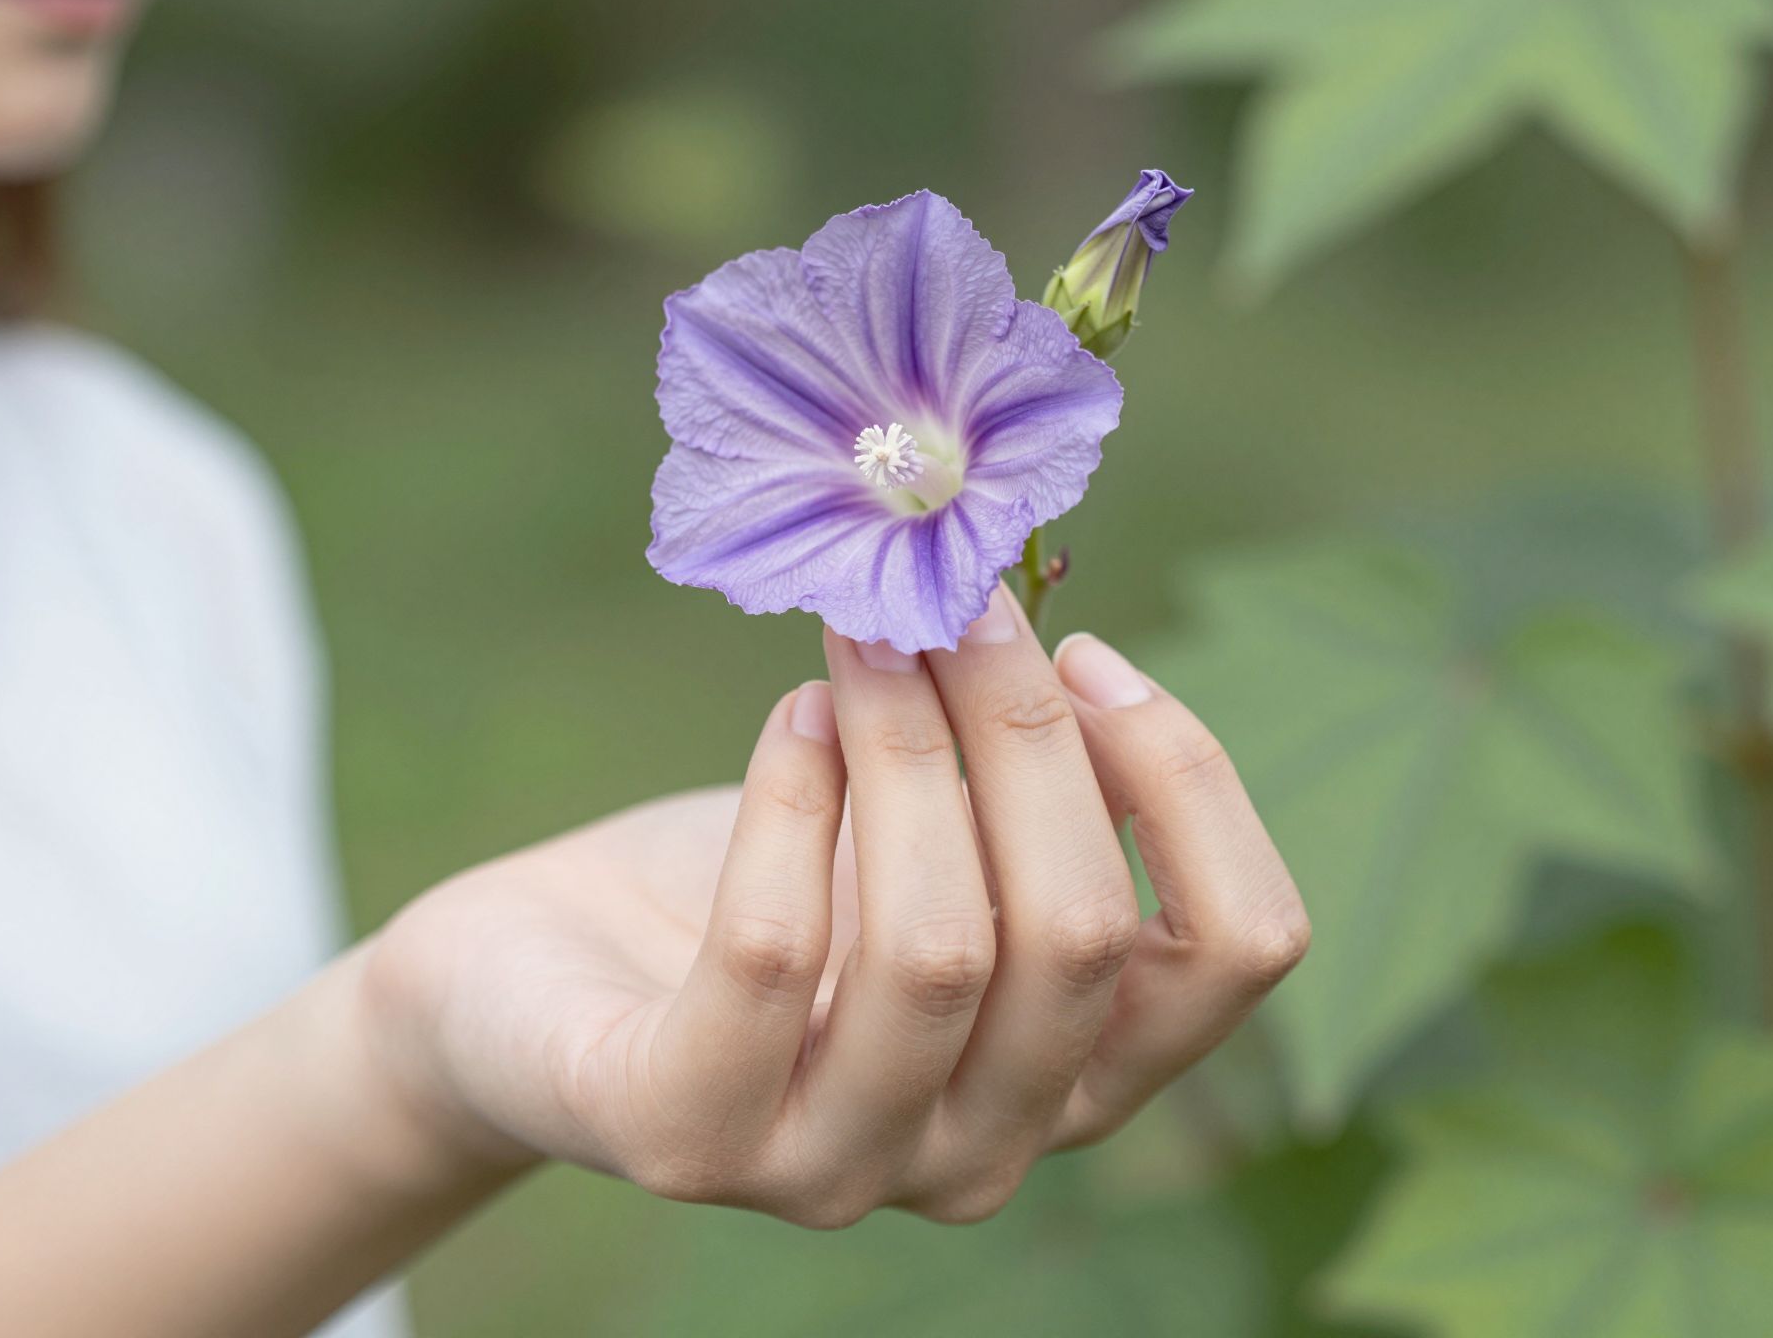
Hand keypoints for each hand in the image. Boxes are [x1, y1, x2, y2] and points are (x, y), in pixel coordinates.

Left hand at [360, 578, 1308, 1225]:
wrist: (535, 974)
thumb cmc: (758, 884)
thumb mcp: (921, 830)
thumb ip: (1019, 783)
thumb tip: (1075, 652)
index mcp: (1073, 1072)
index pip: (1238, 953)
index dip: (1189, 784)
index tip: (1093, 655)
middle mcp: (983, 1152)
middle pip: (1079, 935)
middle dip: (1022, 731)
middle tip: (951, 601)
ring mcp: (838, 1171)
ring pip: (938, 950)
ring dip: (905, 748)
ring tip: (858, 640)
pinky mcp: (689, 1143)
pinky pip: (771, 957)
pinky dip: (789, 801)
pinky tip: (788, 715)